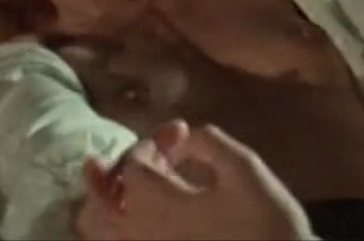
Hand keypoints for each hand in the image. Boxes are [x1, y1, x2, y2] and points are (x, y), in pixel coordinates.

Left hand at [75, 121, 311, 240]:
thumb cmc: (265, 222)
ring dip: (106, 201)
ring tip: (123, 185)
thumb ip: (210, 141)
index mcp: (156, 203)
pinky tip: (136, 214)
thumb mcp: (245, 169)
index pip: (132, 163)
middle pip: (100, 198)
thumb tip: (188, 136)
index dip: (155, 141)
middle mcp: (138, 232)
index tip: (182, 134)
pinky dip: (115, 227)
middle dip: (121, 169)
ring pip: (98, 229)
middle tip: (148, 157)